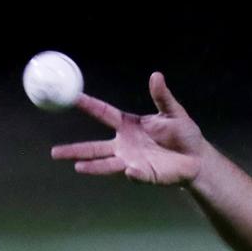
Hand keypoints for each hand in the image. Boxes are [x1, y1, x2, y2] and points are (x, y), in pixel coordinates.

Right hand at [51, 71, 206, 185]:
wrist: (197, 158)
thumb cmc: (183, 133)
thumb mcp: (173, 112)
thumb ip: (162, 96)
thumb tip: (156, 75)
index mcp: (128, 125)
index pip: (104, 113)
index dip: (88, 105)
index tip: (71, 97)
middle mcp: (124, 144)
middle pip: (94, 147)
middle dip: (75, 150)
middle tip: (54, 152)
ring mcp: (132, 161)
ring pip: (107, 165)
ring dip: (93, 166)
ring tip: (77, 167)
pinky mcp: (145, 175)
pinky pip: (136, 174)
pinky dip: (133, 173)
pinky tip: (127, 170)